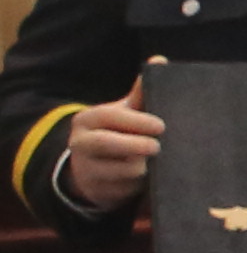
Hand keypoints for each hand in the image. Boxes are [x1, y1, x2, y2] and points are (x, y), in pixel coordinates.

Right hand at [58, 84, 155, 214]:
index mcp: (88, 120)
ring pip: (119, 170)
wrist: (92, 167)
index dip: (136, 121)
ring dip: (142, 167)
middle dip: (136, 145)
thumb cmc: (117, 132)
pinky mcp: (98, 191)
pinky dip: (141, 184)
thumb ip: (141, 91)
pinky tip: (152, 178)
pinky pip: (124, 189)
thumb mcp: (125, 112)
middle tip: (158, 146)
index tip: (161, 126)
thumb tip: (160, 61)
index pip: (109, 116)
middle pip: (106, 143)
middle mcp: (81, 143)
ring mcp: (87, 169)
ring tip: (157, 162)